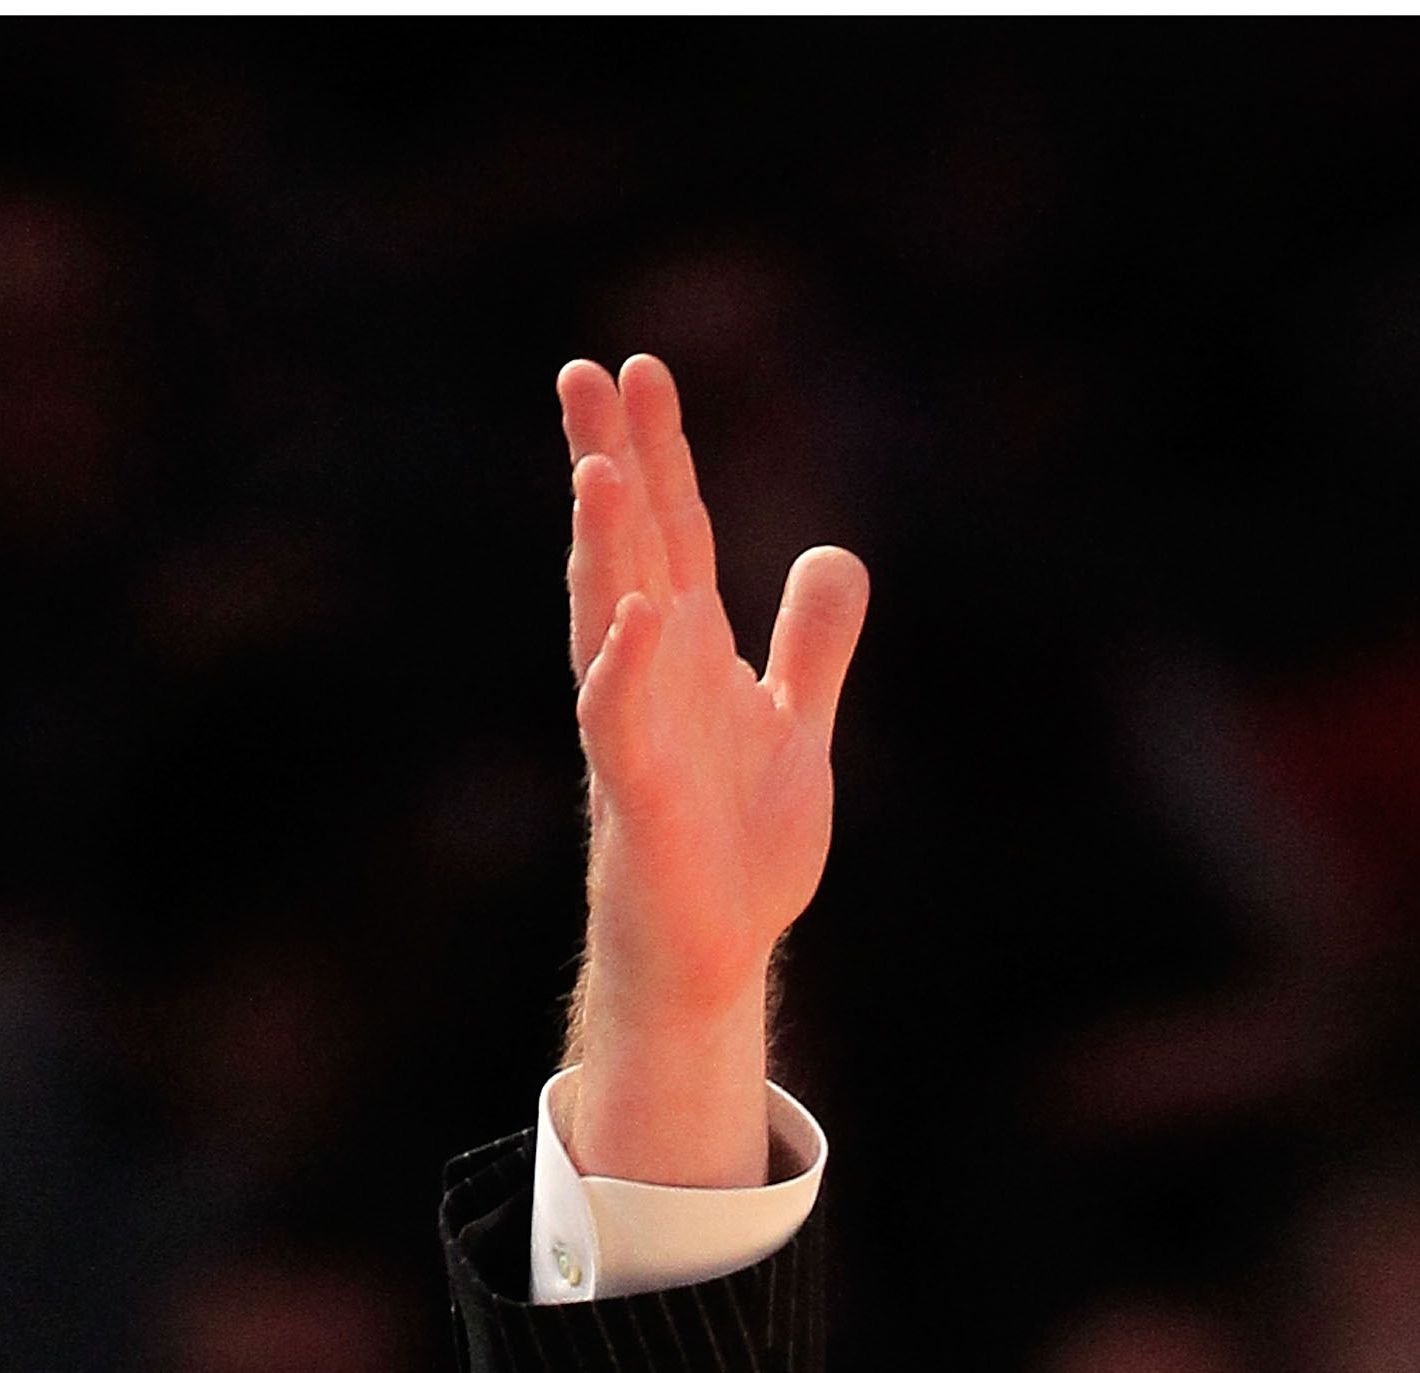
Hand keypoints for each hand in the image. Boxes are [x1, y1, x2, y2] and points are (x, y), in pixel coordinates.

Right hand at [560, 349, 867, 1183]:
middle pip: (627, 552)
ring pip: (608, 621)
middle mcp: (651, 673)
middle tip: (584, 372)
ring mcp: (637, 730)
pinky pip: (623, 723)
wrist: (718, 956)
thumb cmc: (741, 848)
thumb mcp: (795, 729)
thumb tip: (834, 552)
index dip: (659, 452)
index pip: (671, 530)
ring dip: (602, 549)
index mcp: (688, 650)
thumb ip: (811, 647)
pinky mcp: (639, 799)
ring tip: (598, 470)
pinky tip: (639, 614)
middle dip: (609, 464)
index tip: (640, 369)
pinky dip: (628, 669)